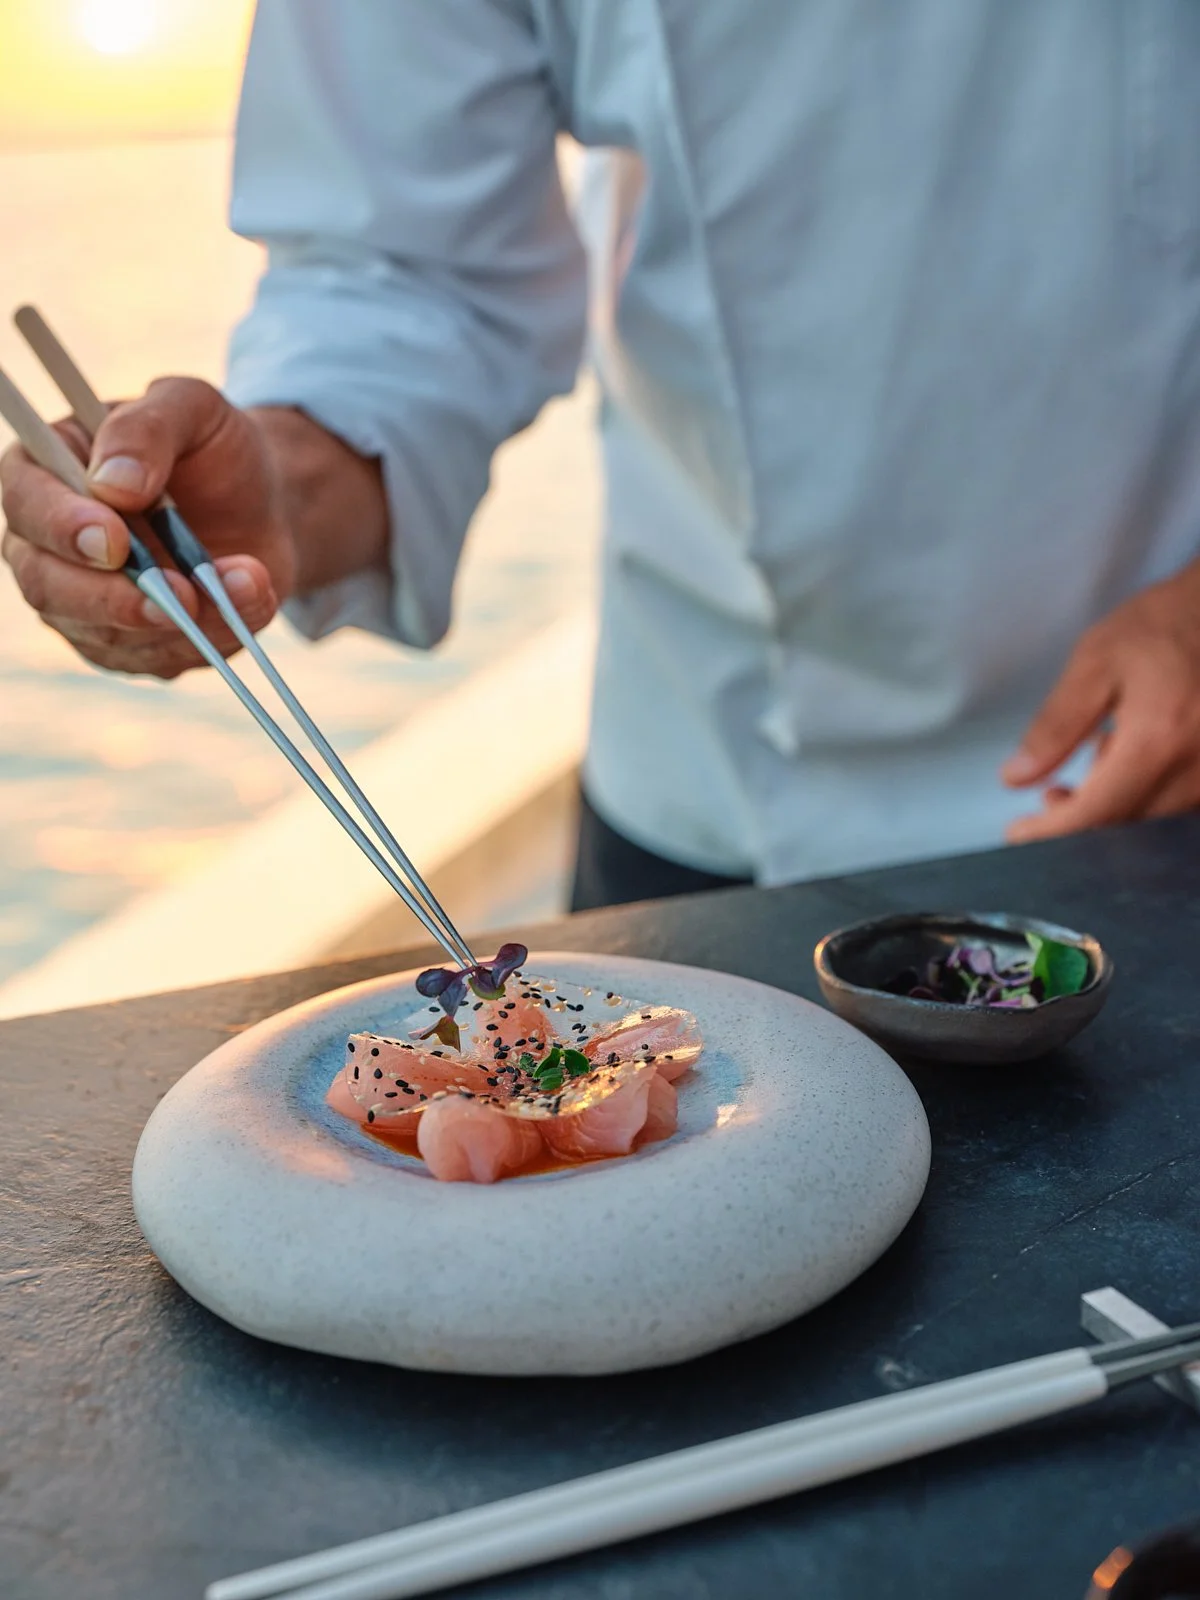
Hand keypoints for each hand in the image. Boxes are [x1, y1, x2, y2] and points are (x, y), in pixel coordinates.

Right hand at [0, 378, 294, 677]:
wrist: (265, 506)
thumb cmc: (214, 449)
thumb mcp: (193, 409)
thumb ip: (148, 429)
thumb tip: (114, 485)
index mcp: (46, 470)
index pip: (25, 502)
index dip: (62, 528)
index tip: (114, 541)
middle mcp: (49, 544)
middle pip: (48, 586)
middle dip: (114, 598)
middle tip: (179, 593)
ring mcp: (83, 604)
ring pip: (108, 635)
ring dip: (181, 620)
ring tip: (246, 580)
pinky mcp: (130, 645)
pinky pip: (159, 659)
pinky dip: (211, 637)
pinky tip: (249, 600)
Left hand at [1002, 561, 1199, 841]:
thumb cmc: (1166, 624)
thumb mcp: (1096, 663)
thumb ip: (1056, 726)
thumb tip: (1017, 777)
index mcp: (1158, 742)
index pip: (1095, 815)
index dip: (1051, 832)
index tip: (1019, 832)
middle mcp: (1196, 770)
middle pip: (1125, 827)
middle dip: (1080, 819)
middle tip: (1051, 795)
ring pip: (1153, 820)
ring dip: (1114, 806)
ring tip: (1097, 759)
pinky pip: (1179, 802)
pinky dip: (1145, 794)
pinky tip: (1131, 759)